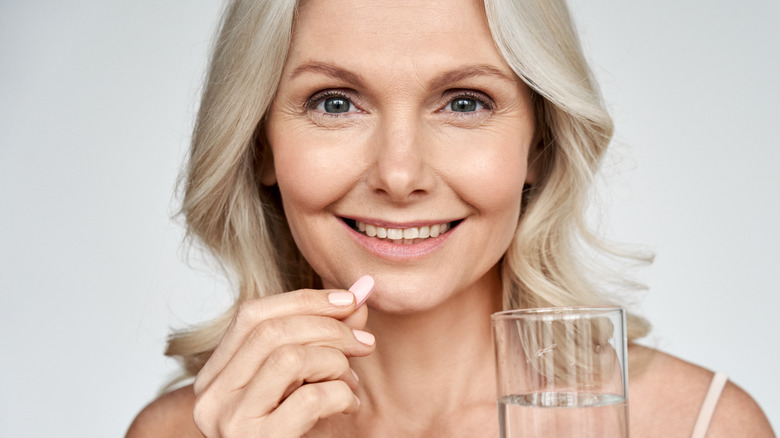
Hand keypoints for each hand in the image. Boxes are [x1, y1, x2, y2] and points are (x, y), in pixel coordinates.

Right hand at [191, 276, 375, 436]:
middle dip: (329, 328)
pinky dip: (341, 394)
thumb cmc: (293, 434)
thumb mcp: (303, 381)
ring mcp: (230, 422)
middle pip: (272, 331)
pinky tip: (350, 405)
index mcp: (215, 376)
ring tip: (352, 382)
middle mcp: (212, 397)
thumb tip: (362, 290)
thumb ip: (325, 336)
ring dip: (336, 363)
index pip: (252, 314)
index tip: (349, 301)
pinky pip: (309, 398)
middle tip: (365, 344)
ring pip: (289, 358)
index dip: (304, 300)